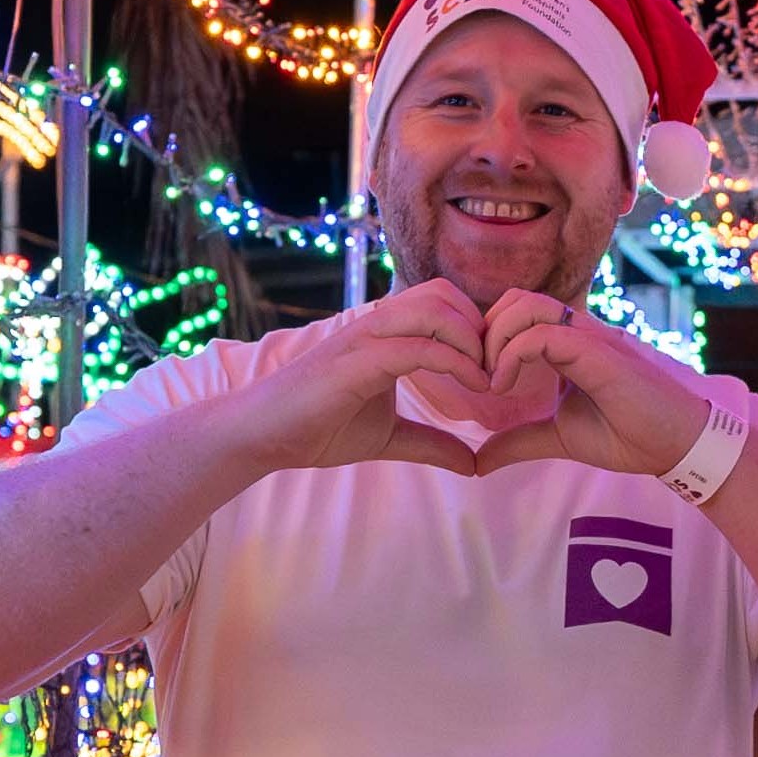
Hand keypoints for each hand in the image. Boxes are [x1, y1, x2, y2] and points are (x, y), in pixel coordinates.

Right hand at [221, 283, 486, 477]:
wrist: (262, 436)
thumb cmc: (317, 429)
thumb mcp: (389, 438)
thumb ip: (431, 444)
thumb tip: (474, 463)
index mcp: (384, 334)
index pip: (442, 301)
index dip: (477, 327)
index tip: (495, 369)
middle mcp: (375, 325)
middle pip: (443, 292)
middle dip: (480, 326)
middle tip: (495, 370)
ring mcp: (364, 338)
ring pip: (433, 308)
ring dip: (471, 340)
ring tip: (486, 379)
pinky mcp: (356, 361)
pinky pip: (417, 347)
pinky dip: (455, 363)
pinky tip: (474, 387)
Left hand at [472, 293, 720, 477]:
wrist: (676, 446)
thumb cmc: (629, 435)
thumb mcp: (560, 438)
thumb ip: (520, 441)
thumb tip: (478, 460)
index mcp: (569, 344)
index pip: (517, 314)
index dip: (489, 339)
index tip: (481, 382)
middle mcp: (578, 331)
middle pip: (515, 299)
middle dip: (485, 333)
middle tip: (481, 377)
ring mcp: (589, 337)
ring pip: (525, 305)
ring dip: (495, 339)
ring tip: (493, 380)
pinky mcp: (597, 352)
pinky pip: (542, 335)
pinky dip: (512, 355)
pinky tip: (505, 386)